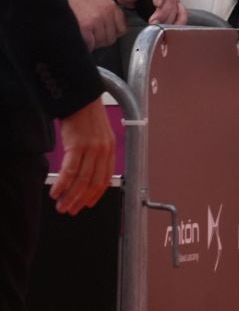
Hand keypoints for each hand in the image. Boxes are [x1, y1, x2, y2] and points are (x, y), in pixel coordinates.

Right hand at [50, 97, 113, 213]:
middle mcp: (103, 151)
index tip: (86, 204)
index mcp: (110, 150)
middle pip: (93, 182)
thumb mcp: (99, 137)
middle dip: (81, 199)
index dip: (96, 194)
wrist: (81, 100)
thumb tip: (87, 173)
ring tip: (61, 205)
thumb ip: (97, 154)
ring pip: (81, 179)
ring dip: (70, 196)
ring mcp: (91, 149)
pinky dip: (63, 184)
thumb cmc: (87, 118)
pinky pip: (70, 170)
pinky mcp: (77, 145)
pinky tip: (56, 192)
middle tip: (70, 210)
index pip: (105, 178)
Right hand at [62, 0, 125, 48]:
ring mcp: (96, 20)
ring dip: (90, 43)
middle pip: (110, 39)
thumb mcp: (94, 0)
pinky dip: (83, 45)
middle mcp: (106, 13)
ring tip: (80, 35)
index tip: (101, 34)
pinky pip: (89, 45)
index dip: (109, 34)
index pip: (121, 29)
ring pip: (100, 43)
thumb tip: (106, 30)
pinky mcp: (84, 27)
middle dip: (98, 40)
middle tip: (87, 36)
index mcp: (110, 6)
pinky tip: (76, 37)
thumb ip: (104, 14)